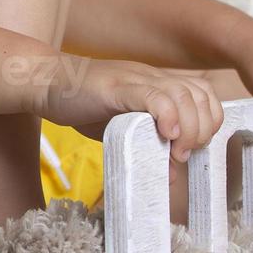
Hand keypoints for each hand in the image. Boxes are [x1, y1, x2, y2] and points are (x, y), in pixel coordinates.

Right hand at [34, 56, 223, 182]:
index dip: (208, 122)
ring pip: (183, 95)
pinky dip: (167, 115)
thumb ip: (149, 146)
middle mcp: (151, 77)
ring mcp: (135, 79)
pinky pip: (153, 96)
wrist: (44, 82)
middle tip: (183, 154)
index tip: (190, 149)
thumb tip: (173, 175)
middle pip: (200, 95)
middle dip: (202, 129)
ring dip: (188, 126)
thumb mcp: (121, 129)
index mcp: (156, 84)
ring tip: (174, 149)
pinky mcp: (117, 87)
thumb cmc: (81, 105)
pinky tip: (164, 133)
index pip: (203, 95)